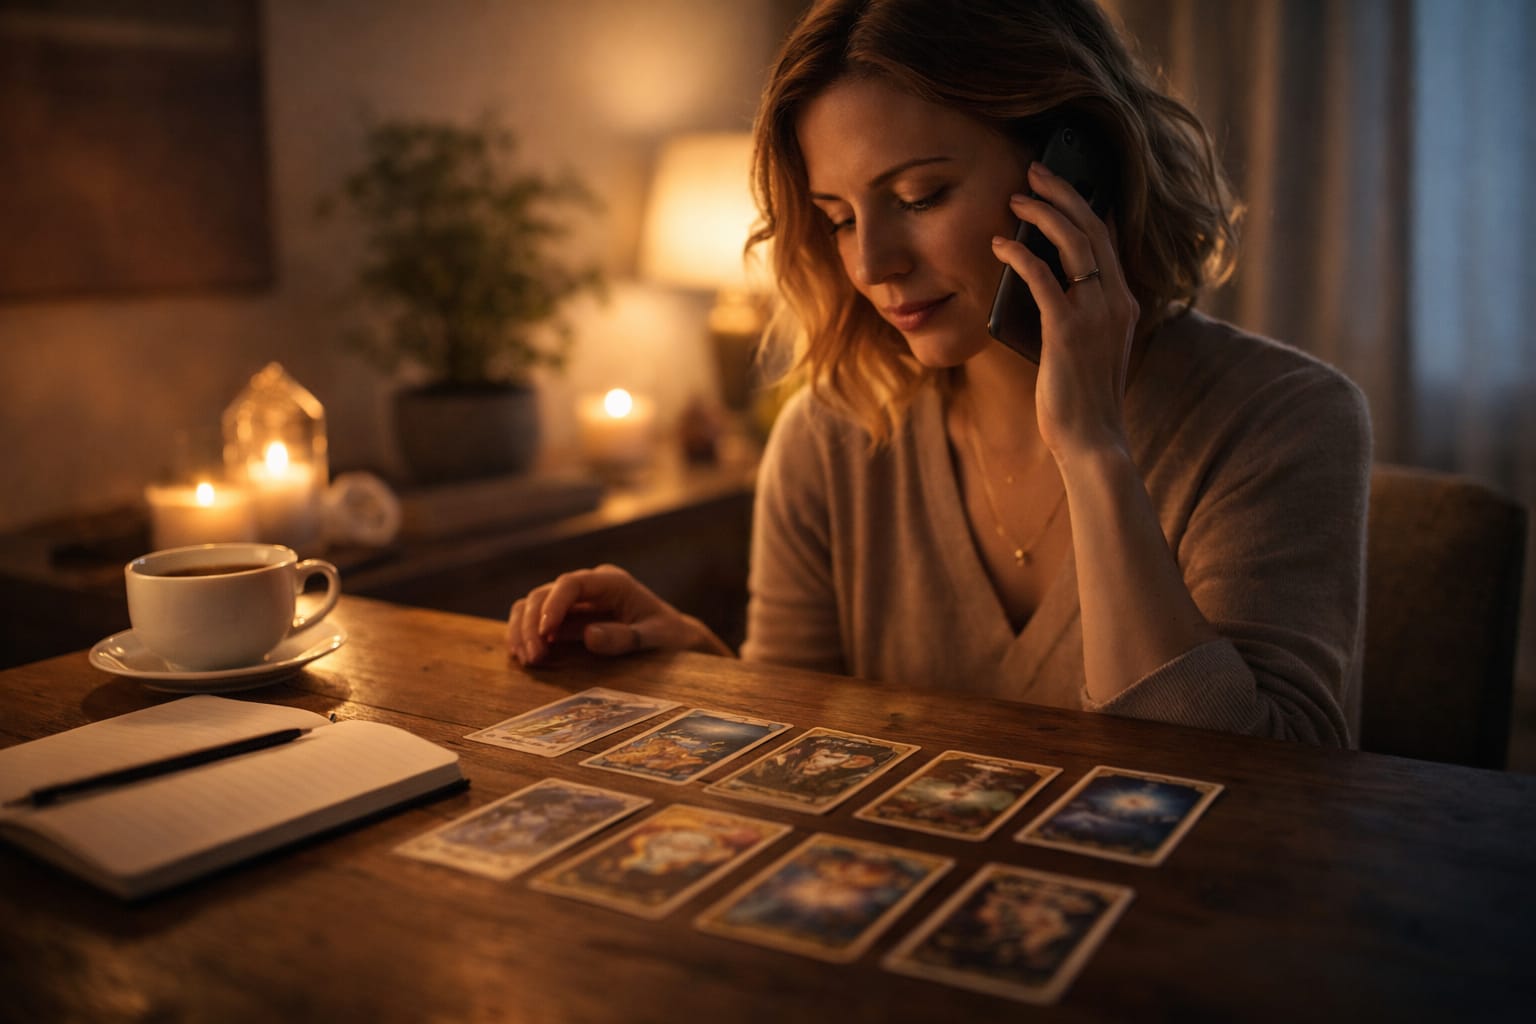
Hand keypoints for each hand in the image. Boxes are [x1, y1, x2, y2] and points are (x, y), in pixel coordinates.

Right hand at [505, 564, 729, 665]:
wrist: (673, 641)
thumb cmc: (669, 636)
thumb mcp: (655, 638)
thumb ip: (626, 637)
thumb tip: (589, 636)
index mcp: (612, 582)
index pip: (571, 583)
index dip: (553, 604)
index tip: (545, 633)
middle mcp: (588, 587)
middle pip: (543, 593)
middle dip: (533, 624)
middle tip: (534, 658)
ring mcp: (574, 602)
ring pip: (532, 605)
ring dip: (523, 631)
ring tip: (528, 660)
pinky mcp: (566, 619)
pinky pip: (534, 621)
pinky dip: (523, 636)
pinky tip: (523, 657)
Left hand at [991, 160, 1139, 462]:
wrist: (1092, 440)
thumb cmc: (1080, 401)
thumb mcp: (1085, 350)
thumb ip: (1074, 315)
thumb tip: (1040, 282)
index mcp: (1124, 304)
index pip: (1108, 240)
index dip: (1086, 205)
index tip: (1062, 184)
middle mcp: (1116, 301)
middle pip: (1093, 228)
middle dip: (1063, 192)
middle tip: (1035, 170)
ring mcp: (1095, 314)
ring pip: (1074, 242)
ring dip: (1043, 212)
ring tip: (1016, 196)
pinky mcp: (1067, 330)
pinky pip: (1043, 277)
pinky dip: (1020, 255)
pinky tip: (1000, 245)